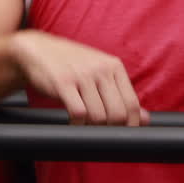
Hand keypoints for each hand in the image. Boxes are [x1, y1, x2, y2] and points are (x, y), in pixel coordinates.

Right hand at [11, 30, 148, 125]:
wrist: (37, 49)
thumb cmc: (70, 64)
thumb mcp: (99, 73)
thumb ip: (121, 94)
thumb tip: (146, 118)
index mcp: (114, 66)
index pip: (132, 104)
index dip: (131, 125)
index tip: (122, 133)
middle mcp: (100, 69)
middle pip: (118, 114)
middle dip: (111, 128)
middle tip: (101, 130)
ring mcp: (81, 75)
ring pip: (99, 117)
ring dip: (92, 127)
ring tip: (85, 124)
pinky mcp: (63, 83)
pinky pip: (78, 114)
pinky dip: (77, 125)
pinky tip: (73, 122)